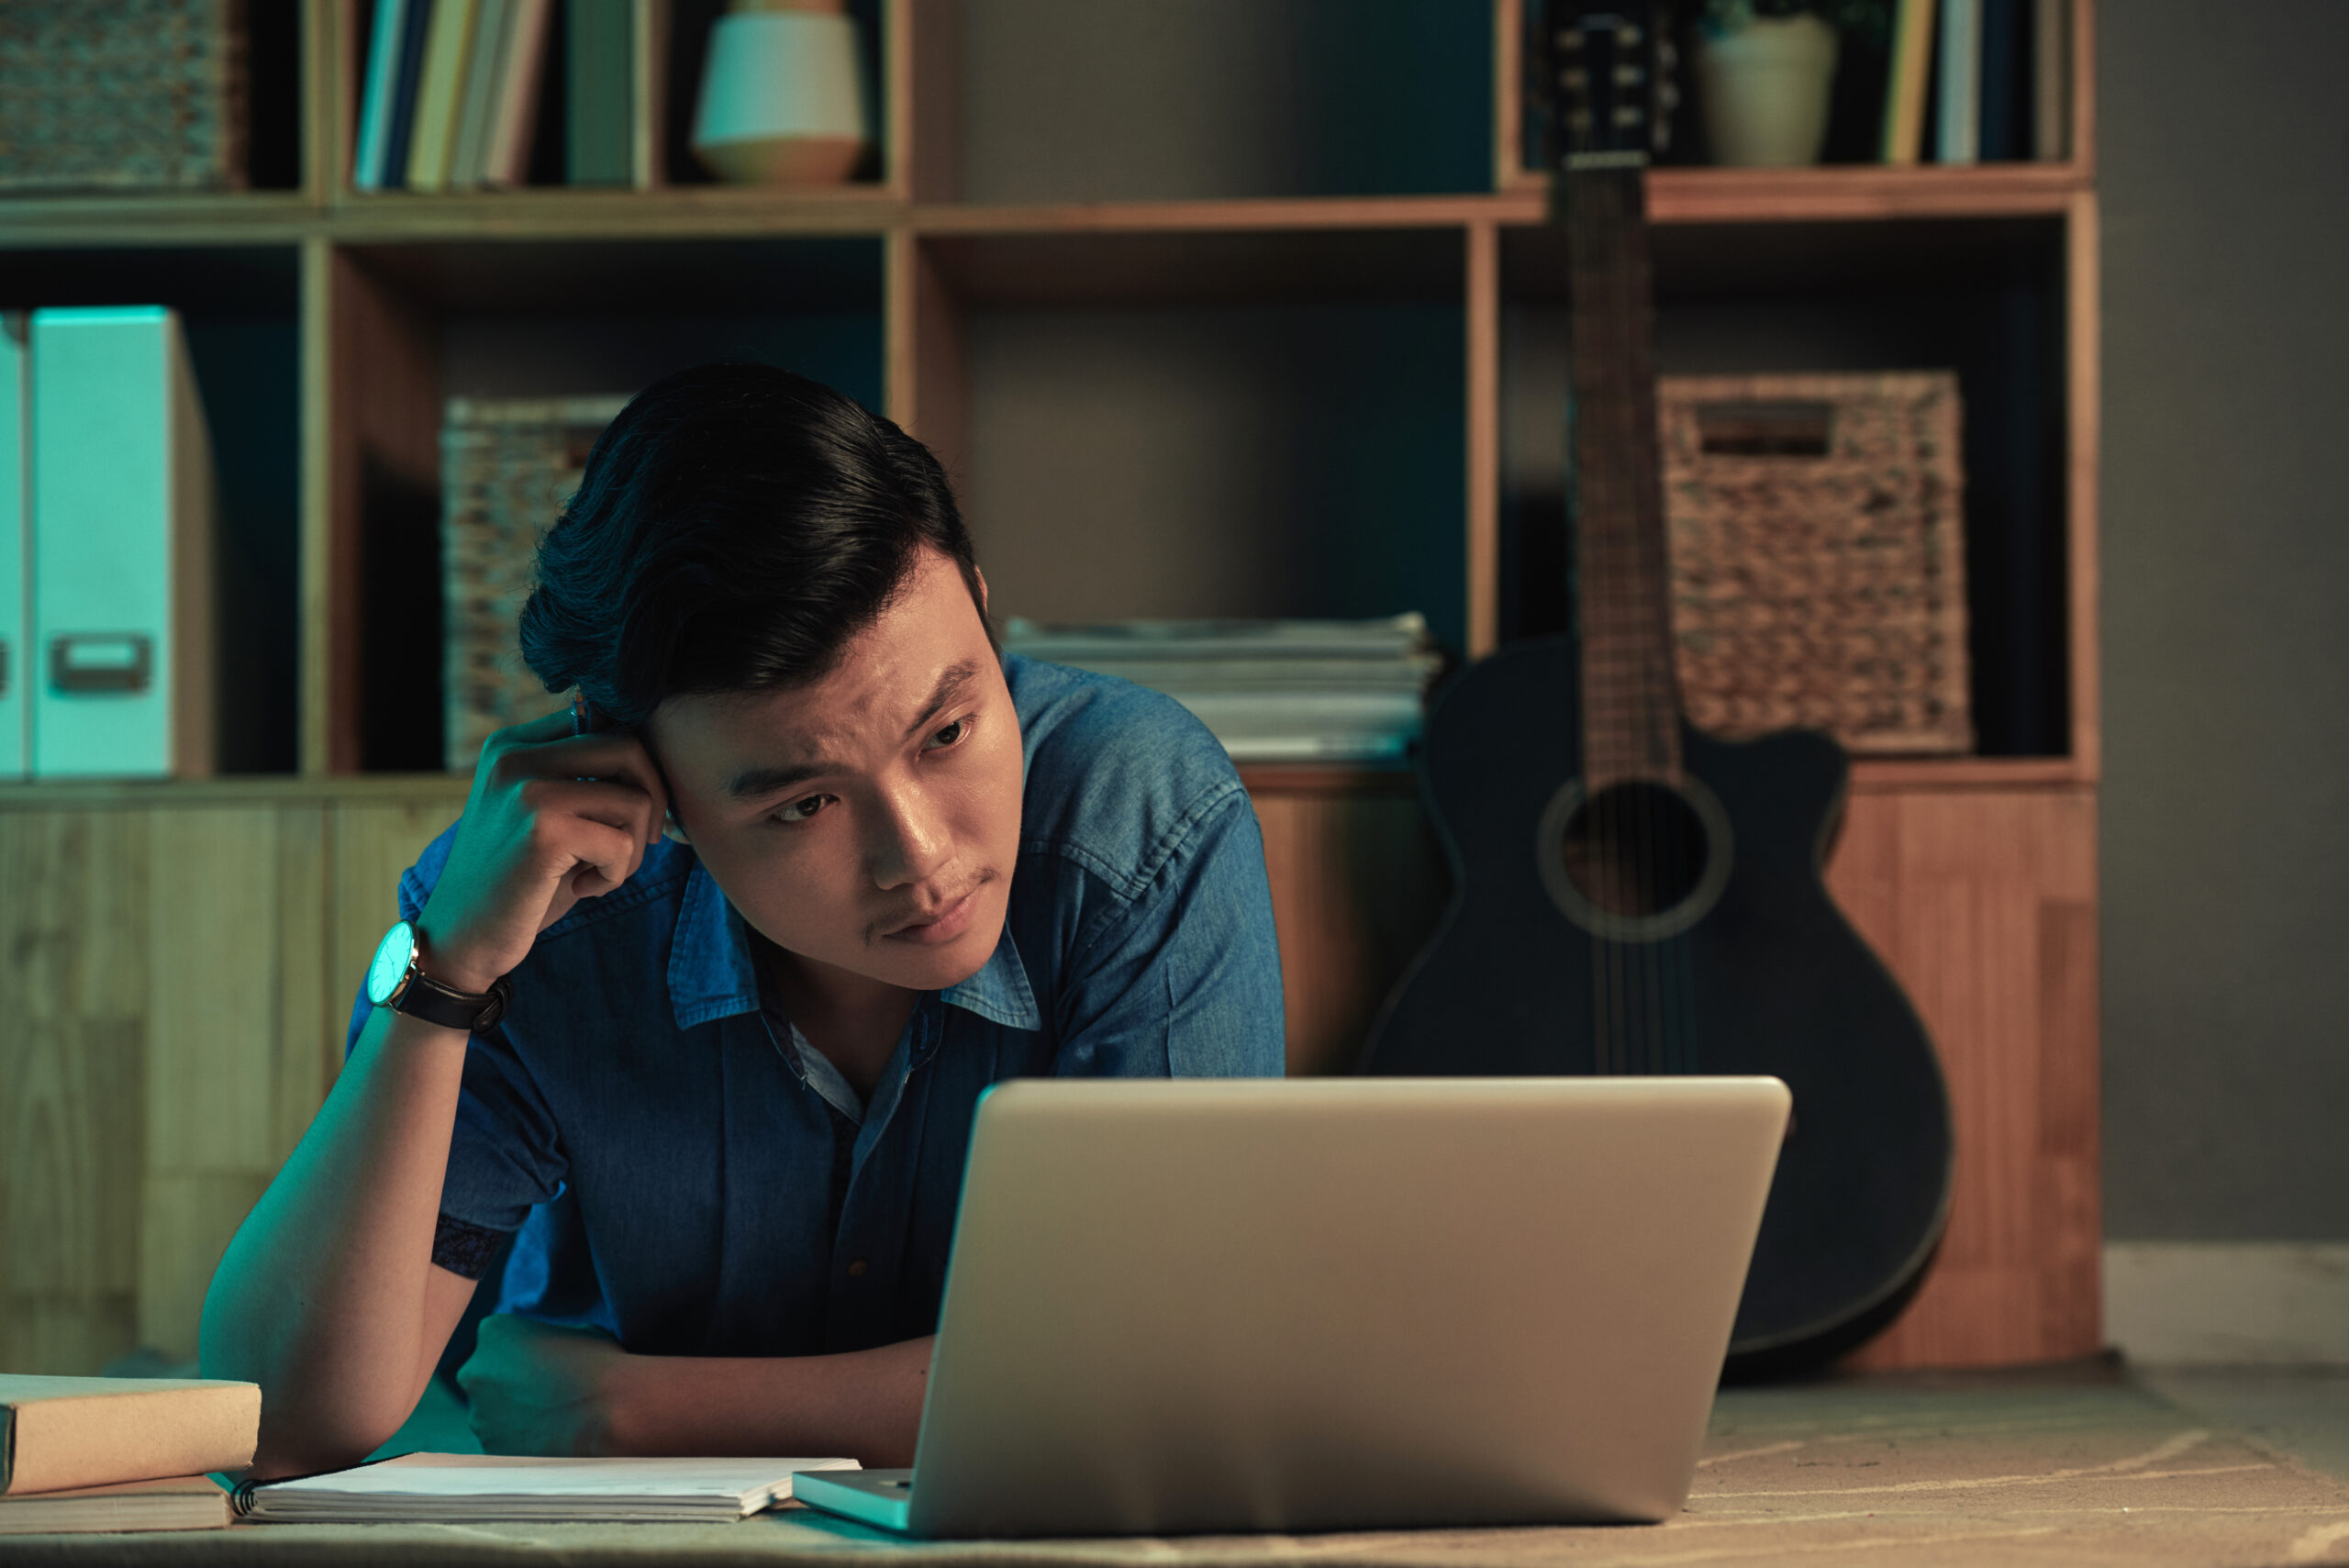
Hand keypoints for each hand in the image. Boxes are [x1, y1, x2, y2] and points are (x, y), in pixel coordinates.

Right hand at [417, 710, 669, 992]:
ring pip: (636, 799)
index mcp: (514, 743)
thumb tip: (657, 754)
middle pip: (629, 747)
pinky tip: (582, 888)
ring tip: (599, 872)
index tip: (629, 812)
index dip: (636, 769)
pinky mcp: (543, 831)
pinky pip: (624, 843)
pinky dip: (616, 875)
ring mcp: (528, 789)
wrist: (462, 937)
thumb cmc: (518, 878)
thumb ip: (585, 778)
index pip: (606, 722)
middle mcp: (515, 755)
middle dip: (652, 800)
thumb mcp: (548, 814)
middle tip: (636, 842)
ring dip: (633, 848)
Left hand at [457, 1314, 630, 1456]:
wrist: (610, 1413)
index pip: (498, 1339)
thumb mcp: (574, 1332)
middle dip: (510, 1384)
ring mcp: (479, 1415)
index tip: (545, 1361)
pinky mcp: (490, 1450)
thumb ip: (547, 1339)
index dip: (523, 1351)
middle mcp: (474, 1372)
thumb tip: (547, 1352)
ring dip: (514, 1415)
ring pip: (492, 1413)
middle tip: (546, 1391)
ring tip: (554, 1418)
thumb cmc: (599, 1365)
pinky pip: (502, 1443)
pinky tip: (551, 1438)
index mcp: (493, 1332)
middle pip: (486, 1376)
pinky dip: (521, 1443)